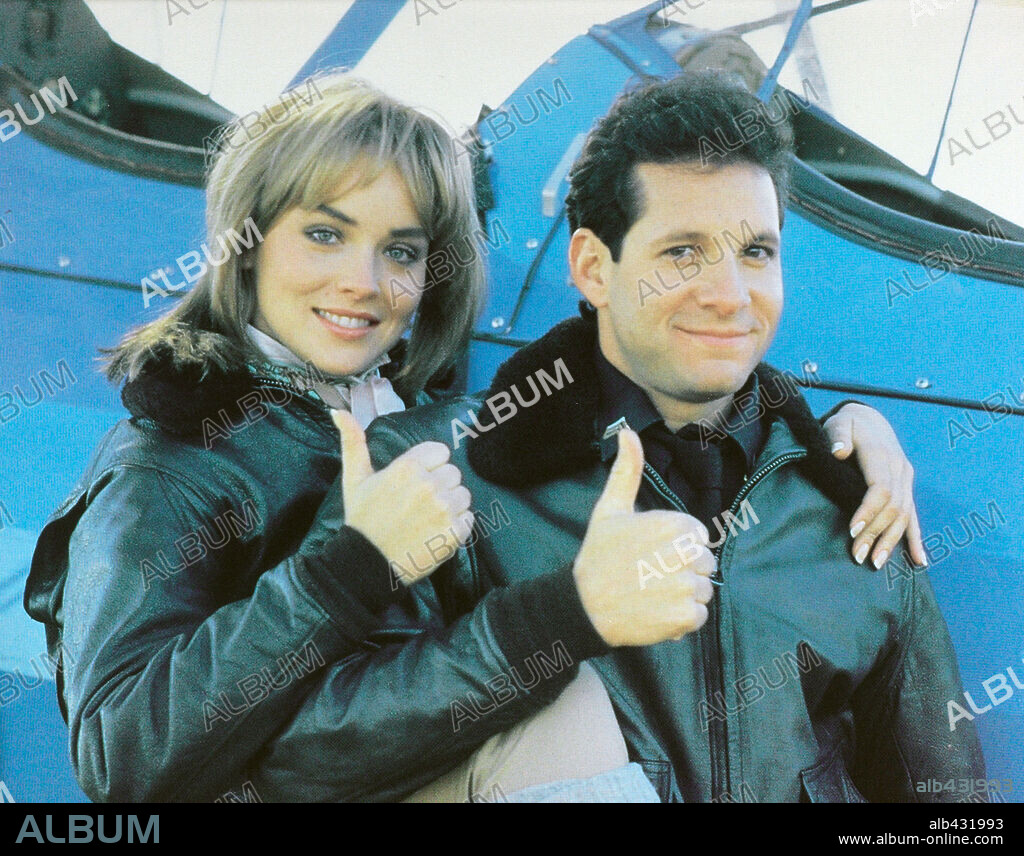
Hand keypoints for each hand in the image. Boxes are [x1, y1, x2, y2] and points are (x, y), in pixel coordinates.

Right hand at [333, 409, 473, 584]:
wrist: (368, 564)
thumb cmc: (362, 520)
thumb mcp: (354, 478)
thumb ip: (353, 441)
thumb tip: (337, 411)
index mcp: (408, 467)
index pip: (440, 452)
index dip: (429, 466)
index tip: (414, 482)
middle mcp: (429, 485)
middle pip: (453, 472)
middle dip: (439, 485)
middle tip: (418, 504)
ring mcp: (443, 509)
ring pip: (463, 494)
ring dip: (450, 505)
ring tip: (427, 518)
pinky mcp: (454, 533)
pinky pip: (469, 518)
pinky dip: (457, 526)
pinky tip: (435, 532)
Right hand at [572, 429, 716, 646]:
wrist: (584, 606)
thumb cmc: (599, 555)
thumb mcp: (610, 509)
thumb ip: (627, 470)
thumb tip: (627, 431)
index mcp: (672, 524)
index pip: (698, 536)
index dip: (677, 546)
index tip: (651, 553)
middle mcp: (682, 553)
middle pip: (706, 563)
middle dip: (684, 571)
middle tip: (650, 576)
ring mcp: (685, 586)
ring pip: (705, 590)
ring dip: (683, 596)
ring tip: (652, 595)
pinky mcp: (684, 616)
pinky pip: (700, 615)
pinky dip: (682, 619)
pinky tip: (655, 612)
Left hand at [824, 403, 924, 568]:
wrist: (868, 419)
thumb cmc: (848, 425)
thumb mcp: (838, 424)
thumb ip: (838, 436)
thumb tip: (839, 451)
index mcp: (882, 455)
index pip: (880, 489)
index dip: (868, 511)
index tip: (852, 531)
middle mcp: (899, 469)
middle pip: (892, 507)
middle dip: (876, 533)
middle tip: (858, 556)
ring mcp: (906, 479)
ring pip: (904, 515)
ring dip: (891, 541)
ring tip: (876, 563)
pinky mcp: (907, 487)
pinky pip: (914, 516)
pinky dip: (916, 539)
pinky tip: (919, 560)